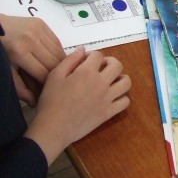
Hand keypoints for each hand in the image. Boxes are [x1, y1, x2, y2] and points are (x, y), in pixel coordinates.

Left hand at [0, 14, 64, 105]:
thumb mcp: (6, 71)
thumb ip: (20, 87)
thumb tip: (34, 102)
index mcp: (20, 53)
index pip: (43, 72)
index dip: (48, 83)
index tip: (49, 89)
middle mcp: (32, 39)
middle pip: (55, 62)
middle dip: (56, 73)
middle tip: (55, 80)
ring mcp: (38, 30)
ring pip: (59, 51)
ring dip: (59, 62)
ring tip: (56, 70)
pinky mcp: (42, 24)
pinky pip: (56, 41)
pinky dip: (57, 51)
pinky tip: (52, 57)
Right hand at [25, 47, 130, 164]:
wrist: (53, 128)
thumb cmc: (50, 101)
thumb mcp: (54, 76)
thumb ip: (70, 60)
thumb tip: (83, 49)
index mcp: (87, 72)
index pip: (98, 55)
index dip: (92, 56)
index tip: (86, 61)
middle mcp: (101, 83)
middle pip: (117, 65)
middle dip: (110, 62)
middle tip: (102, 67)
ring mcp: (107, 98)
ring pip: (126, 82)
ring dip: (121, 78)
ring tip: (112, 80)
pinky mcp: (109, 112)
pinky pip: (125, 102)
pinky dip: (122, 98)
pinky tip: (113, 97)